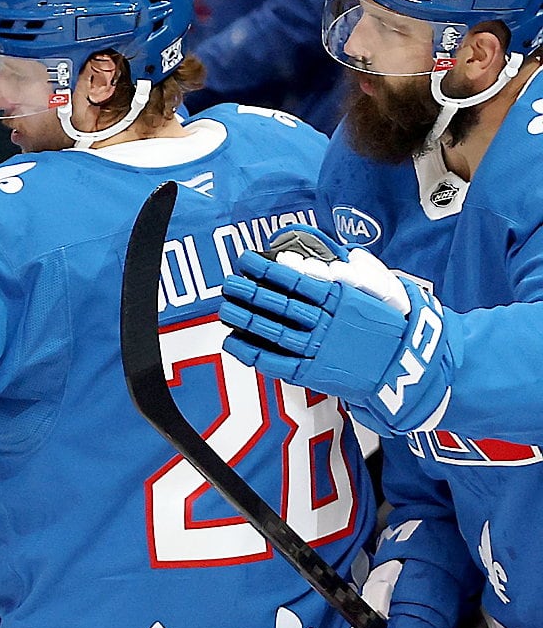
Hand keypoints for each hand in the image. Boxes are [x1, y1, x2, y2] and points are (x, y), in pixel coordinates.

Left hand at [219, 231, 451, 436]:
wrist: (403, 367)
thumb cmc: (388, 327)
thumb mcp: (381, 293)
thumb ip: (358, 274)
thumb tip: (341, 255)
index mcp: (342, 299)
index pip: (298, 281)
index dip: (270, 271)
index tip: (248, 261)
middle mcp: (327, 322)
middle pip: (281, 304)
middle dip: (251, 293)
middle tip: (228, 283)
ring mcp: (318, 348)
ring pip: (275, 331)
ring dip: (246, 319)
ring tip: (224, 308)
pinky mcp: (312, 372)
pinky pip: (276, 362)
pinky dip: (252, 352)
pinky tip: (233, 342)